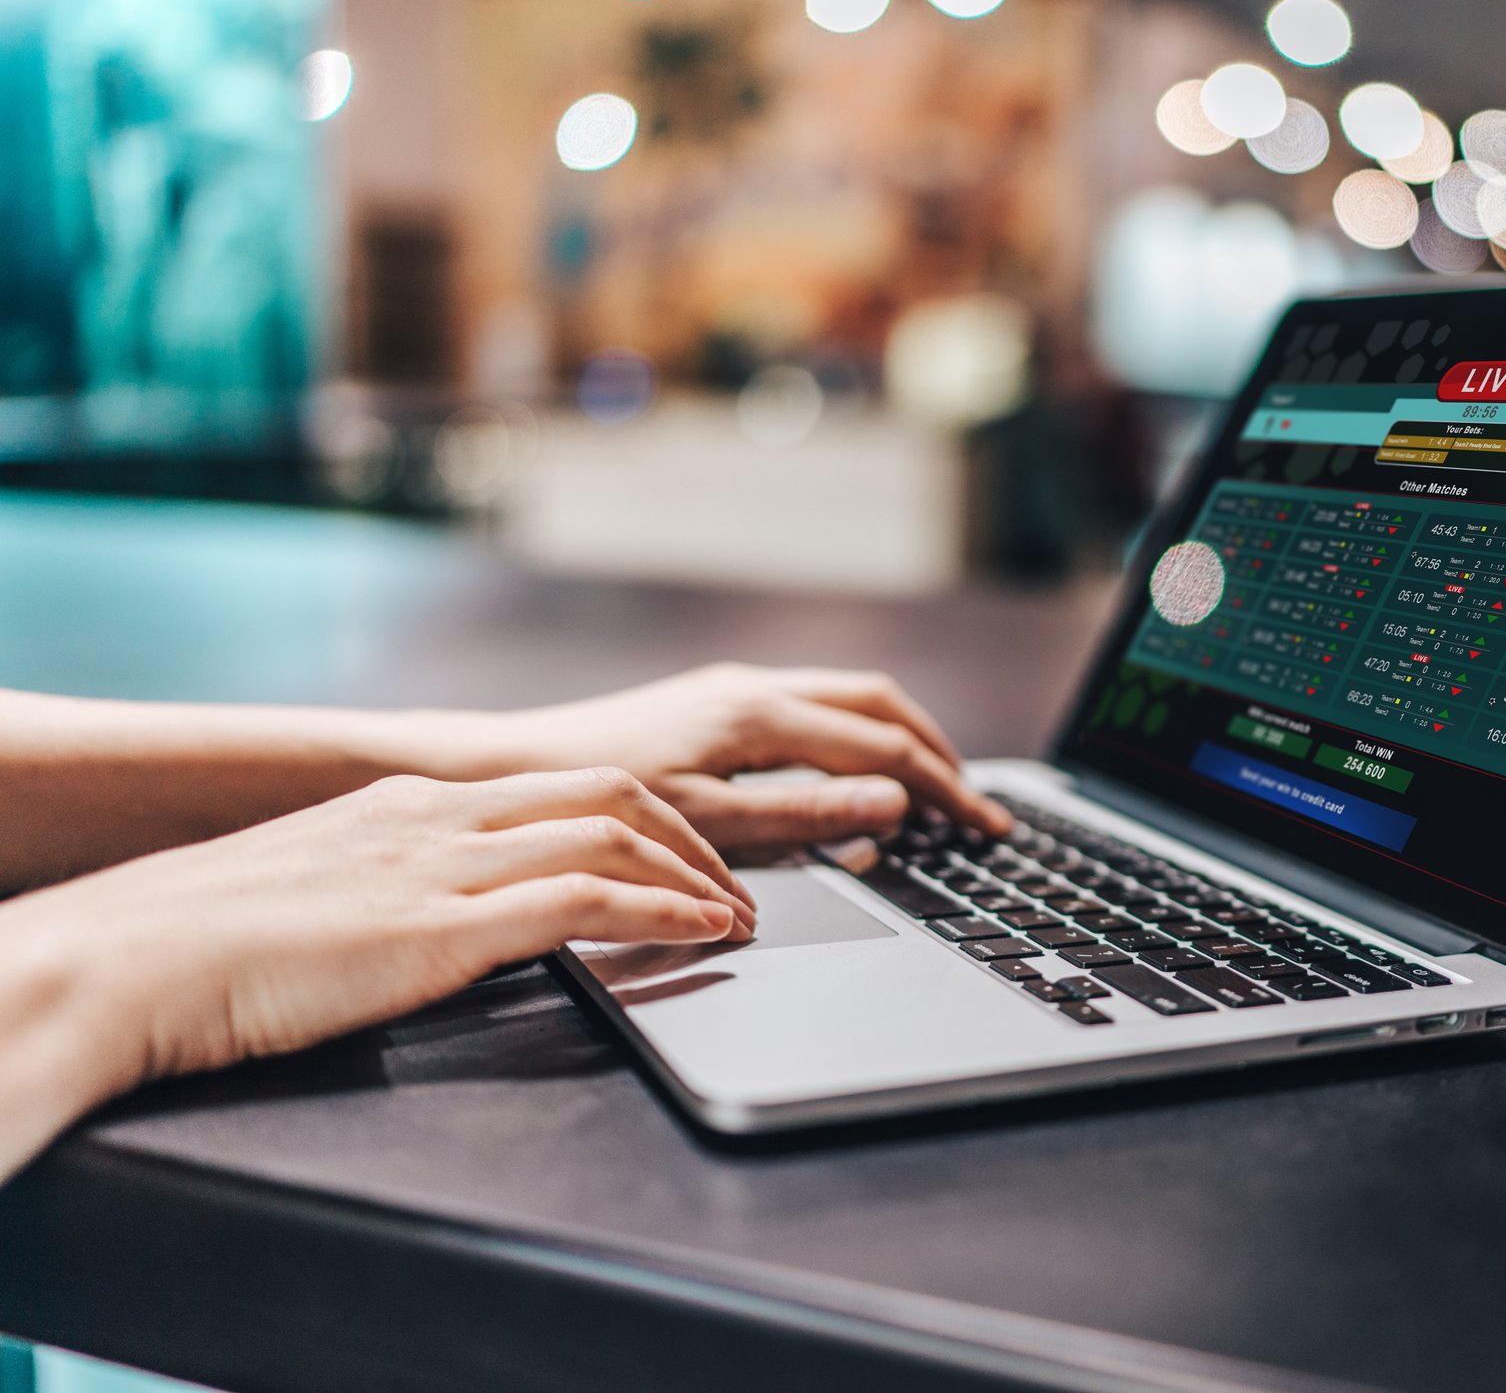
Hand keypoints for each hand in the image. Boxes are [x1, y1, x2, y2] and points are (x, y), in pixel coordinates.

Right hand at [1, 767, 751, 1101]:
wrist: (125, 958)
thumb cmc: (195, 944)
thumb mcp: (310, 891)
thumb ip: (378, 886)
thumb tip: (413, 915)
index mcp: (406, 804)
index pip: (558, 786)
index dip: (640, 815)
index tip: (680, 852)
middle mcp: (438, 816)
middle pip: (607, 793)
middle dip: (687, 834)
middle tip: (735, 882)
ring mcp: (443, 864)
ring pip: (615, 832)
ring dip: (696, 874)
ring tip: (740, 915)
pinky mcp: (442, 924)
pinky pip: (587, 898)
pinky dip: (663, 910)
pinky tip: (703, 932)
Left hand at [481, 664, 1011, 851]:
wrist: (511, 767)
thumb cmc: (598, 802)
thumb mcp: (709, 823)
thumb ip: (804, 813)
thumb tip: (889, 802)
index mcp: (762, 715)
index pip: (885, 747)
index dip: (946, 789)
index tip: (986, 825)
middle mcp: (754, 688)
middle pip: (879, 704)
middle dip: (937, 751)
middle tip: (976, 804)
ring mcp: (735, 689)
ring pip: (848, 698)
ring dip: (901, 738)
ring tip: (934, 785)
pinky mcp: (715, 702)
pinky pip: (813, 707)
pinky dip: (857, 736)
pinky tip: (855, 774)